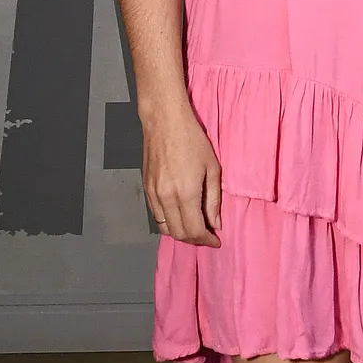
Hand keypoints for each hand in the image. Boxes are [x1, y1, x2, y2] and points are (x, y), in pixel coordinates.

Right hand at [141, 98, 222, 245]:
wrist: (164, 121)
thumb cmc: (192, 140)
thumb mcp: (212, 168)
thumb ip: (213, 200)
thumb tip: (215, 223)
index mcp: (185, 193)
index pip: (194, 230)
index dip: (206, 240)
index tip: (216, 240)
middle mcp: (166, 198)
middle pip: (178, 233)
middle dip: (194, 239)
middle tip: (207, 235)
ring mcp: (153, 194)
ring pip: (165, 227)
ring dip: (180, 233)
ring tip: (194, 227)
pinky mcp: (145, 189)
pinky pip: (156, 215)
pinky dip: (168, 222)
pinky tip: (179, 215)